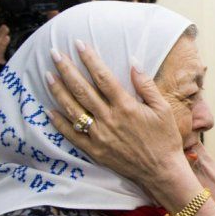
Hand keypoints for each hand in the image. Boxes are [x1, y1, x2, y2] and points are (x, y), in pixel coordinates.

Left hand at [46, 42, 188, 192]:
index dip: (90, 59)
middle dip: (67, 69)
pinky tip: (50, 110)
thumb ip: (146, 85)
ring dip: (58, 91)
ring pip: (73, 109)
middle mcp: (110, 119)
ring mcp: (100, 135)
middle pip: (82, 90)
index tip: (79, 44)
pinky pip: (72, 135)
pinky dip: (59, 123)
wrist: (162, 170)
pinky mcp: (95, 150)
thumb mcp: (163, 109)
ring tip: (48, 75)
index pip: (103, 77)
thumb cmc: (166, 138)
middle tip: (54, 53)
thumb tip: (133, 63)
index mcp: (126, 106)